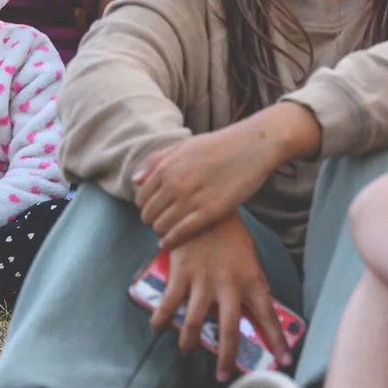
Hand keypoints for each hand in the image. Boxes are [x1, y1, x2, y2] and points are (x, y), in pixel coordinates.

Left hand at [135, 130, 276, 245]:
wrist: (252, 146)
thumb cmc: (220, 144)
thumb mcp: (184, 146)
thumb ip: (157, 161)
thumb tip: (135, 180)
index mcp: (165, 168)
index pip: (141, 199)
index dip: (146, 208)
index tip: (155, 211)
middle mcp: (174, 184)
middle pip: (149, 215)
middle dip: (152, 221)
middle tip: (162, 223)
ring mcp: (191, 199)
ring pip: (161, 226)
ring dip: (161, 232)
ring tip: (168, 233)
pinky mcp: (209, 211)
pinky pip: (180, 232)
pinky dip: (171, 240)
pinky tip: (171, 243)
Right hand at [150, 217, 284, 382]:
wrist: (205, 208)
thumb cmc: (230, 235)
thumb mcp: (249, 259)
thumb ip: (251, 284)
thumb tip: (255, 310)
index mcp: (252, 280)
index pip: (268, 316)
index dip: (277, 340)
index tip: (284, 361)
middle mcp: (229, 285)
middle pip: (231, 329)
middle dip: (229, 356)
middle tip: (224, 376)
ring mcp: (203, 281)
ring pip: (197, 323)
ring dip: (190, 342)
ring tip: (187, 352)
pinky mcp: (180, 274)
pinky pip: (169, 304)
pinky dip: (162, 319)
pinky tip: (159, 329)